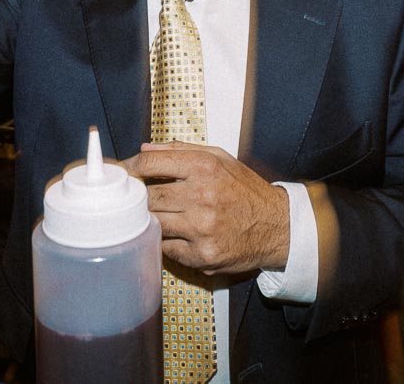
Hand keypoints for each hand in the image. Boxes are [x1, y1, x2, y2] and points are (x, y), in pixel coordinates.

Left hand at [124, 142, 289, 274]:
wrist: (276, 226)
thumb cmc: (246, 191)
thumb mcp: (220, 159)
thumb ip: (181, 150)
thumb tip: (145, 148)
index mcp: (205, 168)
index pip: (151, 164)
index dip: (132, 167)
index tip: (127, 172)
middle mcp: (202, 197)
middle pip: (148, 196)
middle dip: (138, 196)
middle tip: (135, 196)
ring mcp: (201, 229)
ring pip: (153, 223)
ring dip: (150, 219)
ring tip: (156, 214)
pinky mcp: (202, 255)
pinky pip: (167, 248)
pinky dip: (166, 240)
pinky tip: (176, 233)